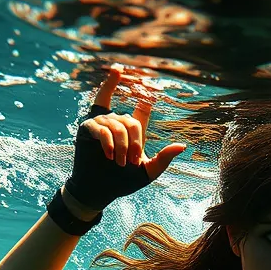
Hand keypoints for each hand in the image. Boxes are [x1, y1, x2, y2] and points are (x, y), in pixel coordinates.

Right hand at [65, 68, 186, 210]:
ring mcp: (102, 123)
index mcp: (133, 130)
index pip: (142, 106)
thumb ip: (164, 158)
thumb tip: (182, 146)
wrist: (101, 191)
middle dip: (134, 142)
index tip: (150, 79)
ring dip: (121, 145)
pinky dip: (108, 141)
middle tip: (131, 161)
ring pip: (117, 125)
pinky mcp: (87, 129)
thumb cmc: (124, 181)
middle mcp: (117, 122)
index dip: (145, 93)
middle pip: (131, 121)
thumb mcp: (149, 171)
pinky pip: (101, 127)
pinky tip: (109, 154)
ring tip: (119, 162)